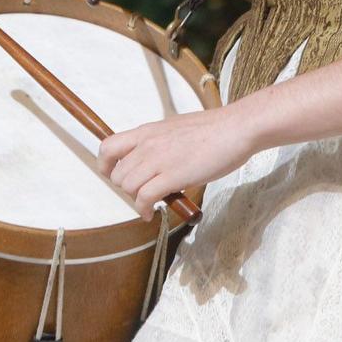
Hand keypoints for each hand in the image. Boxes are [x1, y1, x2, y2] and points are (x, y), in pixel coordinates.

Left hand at [98, 106, 258, 221]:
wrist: (235, 129)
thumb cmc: (213, 130)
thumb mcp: (175, 129)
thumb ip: (159, 143)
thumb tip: (152, 160)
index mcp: (147, 131)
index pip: (108, 147)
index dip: (105, 165)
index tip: (113, 176)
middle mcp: (147, 144)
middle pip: (116, 174)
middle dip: (126, 189)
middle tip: (142, 193)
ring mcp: (158, 160)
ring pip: (127, 187)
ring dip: (136, 200)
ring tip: (149, 204)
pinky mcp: (172, 176)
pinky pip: (144, 198)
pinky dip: (144, 210)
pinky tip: (152, 213)